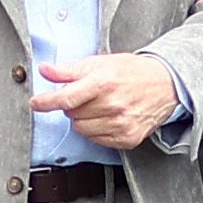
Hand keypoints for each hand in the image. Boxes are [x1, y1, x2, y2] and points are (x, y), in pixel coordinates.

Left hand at [31, 49, 183, 151]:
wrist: (166, 84)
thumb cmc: (133, 71)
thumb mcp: (100, 62)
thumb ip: (69, 69)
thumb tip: (45, 70)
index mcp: (104, 83)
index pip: (66, 97)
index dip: (46, 102)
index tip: (36, 103)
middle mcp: (113, 105)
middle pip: (72, 114)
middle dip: (74, 105)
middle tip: (88, 95)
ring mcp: (121, 124)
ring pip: (82, 129)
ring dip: (84, 119)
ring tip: (100, 106)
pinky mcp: (127, 138)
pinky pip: (97, 140)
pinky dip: (97, 130)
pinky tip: (109, 117)